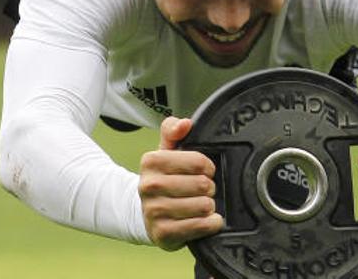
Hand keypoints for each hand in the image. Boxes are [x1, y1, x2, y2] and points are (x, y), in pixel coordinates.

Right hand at [139, 116, 223, 249]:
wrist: (147, 213)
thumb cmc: (165, 178)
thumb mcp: (167, 151)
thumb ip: (173, 130)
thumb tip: (185, 123)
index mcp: (151, 161)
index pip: (198, 161)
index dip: (208, 167)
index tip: (205, 171)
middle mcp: (148, 186)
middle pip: (202, 185)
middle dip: (209, 188)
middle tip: (203, 190)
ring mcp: (153, 211)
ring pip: (203, 206)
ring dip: (209, 206)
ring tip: (201, 204)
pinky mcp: (162, 233)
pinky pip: (200, 226)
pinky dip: (210, 224)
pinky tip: (206, 220)